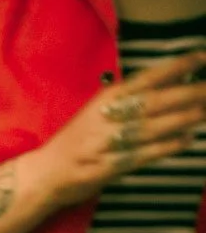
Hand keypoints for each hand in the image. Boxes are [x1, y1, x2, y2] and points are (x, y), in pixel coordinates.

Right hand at [34, 51, 205, 208]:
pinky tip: (186, 140)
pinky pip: (144, 154)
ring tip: (205, 112)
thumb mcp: (97, 112)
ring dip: (184, 119)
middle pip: (155, 101)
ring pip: (153, 127)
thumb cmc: (74, 143)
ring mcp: (107, 143)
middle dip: (189, 94)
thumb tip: (168, 87)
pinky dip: (167, 147)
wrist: (43, 174)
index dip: (176, 67)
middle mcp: (108, 118)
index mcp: (106, 99)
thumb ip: (127, 102)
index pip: (147, 78)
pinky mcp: (109, 167)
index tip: (200, 58)